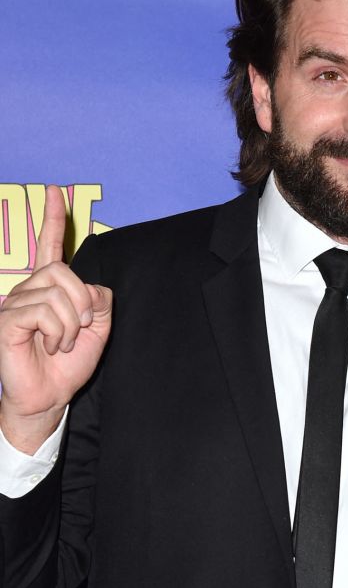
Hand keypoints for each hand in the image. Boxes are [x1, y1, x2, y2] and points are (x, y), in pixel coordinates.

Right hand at [0, 185, 111, 453]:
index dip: (53, 219)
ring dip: (69, 326)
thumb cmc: (67, 364)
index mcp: (50, 288)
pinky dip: (55, 332)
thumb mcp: (96, 329)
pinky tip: (47, 346)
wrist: (50, 396)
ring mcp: (14, 303)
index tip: (54, 191)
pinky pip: (42, 312)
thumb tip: (88, 287)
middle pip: (62, 272)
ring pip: (56, 295)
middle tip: (76, 330)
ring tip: (59, 344)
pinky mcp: (7, 320)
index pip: (50, 247)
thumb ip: (98, 301)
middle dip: (81, 303)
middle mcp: (28, 289)